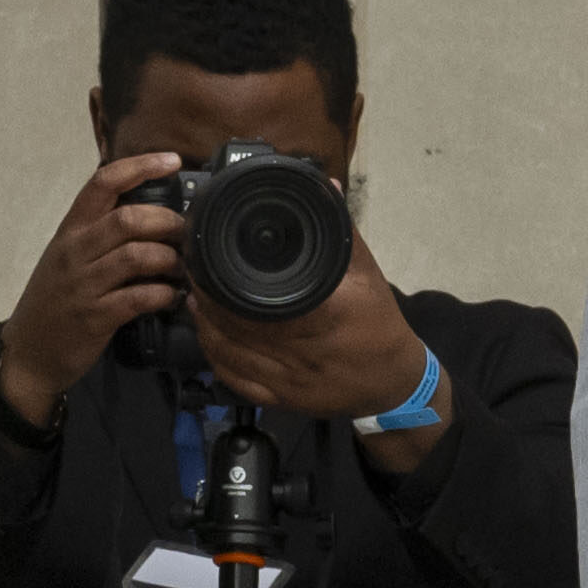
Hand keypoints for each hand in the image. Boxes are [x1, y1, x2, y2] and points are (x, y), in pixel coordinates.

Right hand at [0, 154, 183, 429]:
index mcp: (70, 231)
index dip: (140, 166)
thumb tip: (151, 216)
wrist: (27, 353)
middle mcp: (74, 251)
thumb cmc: (54, 302)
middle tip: (188, 232)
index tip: (172, 160)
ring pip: (137, 256)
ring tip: (185, 268)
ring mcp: (83, 285)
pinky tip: (175, 297)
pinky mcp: (95, 317)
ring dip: (170, 259)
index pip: (102, 183)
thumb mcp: (68, 259)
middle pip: (128, 218)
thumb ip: (101, 236)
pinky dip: (165, 295)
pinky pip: (139, 298)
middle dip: (168, 222)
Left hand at [203, 221, 438, 440]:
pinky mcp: (280, 401)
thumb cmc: (380, 324)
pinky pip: (234, 379)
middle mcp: (300, 351)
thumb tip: (328, 187)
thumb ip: (343, 232)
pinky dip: (214, 355)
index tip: (206, 259)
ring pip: (227, 353)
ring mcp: (287, 381)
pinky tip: (207, 335)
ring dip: (203, 324)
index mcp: (321, 317)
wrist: (393, 383)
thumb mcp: (368, 275)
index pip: (254, 301)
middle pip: (233, 325)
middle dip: (206, 297)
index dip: (220, 283)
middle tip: (193, 272)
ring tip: (194, 298)